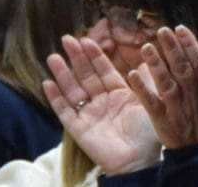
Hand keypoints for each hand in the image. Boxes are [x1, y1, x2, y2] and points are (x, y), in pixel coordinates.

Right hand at [43, 34, 160, 174]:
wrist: (141, 159)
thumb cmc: (149, 132)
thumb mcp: (149, 100)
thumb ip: (145, 80)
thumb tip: (146, 59)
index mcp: (120, 93)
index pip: (104, 70)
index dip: (95, 55)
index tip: (87, 38)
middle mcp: (102, 101)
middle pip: (85, 76)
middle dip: (76, 58)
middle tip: (66, 39)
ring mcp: (89, 114)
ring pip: (72, 90)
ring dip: (62, 74)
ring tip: (53, 57)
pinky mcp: (79, 129)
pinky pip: (65, 111)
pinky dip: (55, 98)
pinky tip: (47, 83)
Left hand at [130, 27, 197, 151]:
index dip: (189, 44)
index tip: (179, 29)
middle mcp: (195, 96)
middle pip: (182, 68)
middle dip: (172, 48)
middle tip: (162, 30)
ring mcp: (178, 108)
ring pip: (166, 82)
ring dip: (156, 64)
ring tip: (146, 46)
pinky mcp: (163, 120)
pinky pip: (151, 102)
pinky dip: (142, 88)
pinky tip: (132, 74)